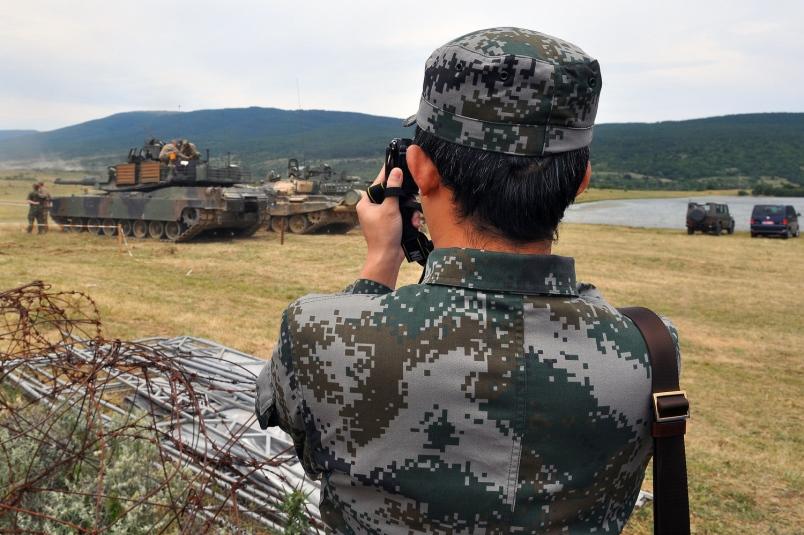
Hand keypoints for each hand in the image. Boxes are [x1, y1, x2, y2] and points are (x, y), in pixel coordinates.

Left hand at [356, 166, 405, 287]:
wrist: (388, 258)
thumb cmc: (384, 235)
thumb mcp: (389, 208)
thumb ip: (393, 189)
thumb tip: (396, 172)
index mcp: (366, 203)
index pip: (378, 182)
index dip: (388, 174)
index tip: (396, 163)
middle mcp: (372, 208)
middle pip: (391, 193)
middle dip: (403, 199)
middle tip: (411, 199)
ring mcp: (382, 217)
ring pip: (399, 205)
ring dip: (408, 211)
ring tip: (412, 219)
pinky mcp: (391, 224)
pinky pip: (402, 215)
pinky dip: (408, 219)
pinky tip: (413, 224)